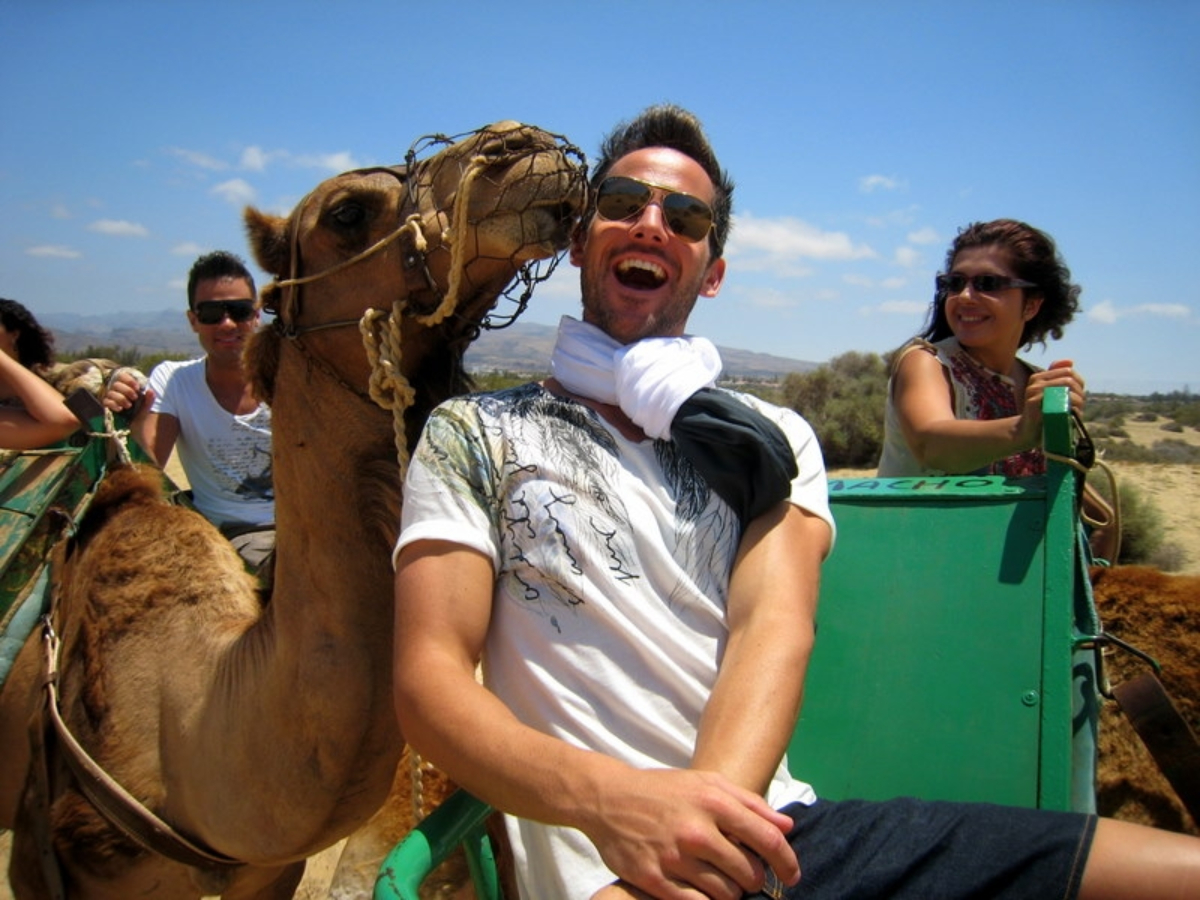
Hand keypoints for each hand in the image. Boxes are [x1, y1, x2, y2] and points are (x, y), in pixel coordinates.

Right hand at [102, 369, 150, 413]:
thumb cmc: (141, 411)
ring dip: (121, 399)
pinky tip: (120, 409)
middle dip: (127, 391)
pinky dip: (113, 405)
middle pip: (116, 384)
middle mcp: (117, 389)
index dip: (129, 380)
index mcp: (126, 385)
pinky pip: (106, 402)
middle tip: (135, 398)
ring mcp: (111, 396)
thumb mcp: (146, 405)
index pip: (122, 376)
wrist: (136, 425)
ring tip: (129, 406)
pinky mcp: (107, 405)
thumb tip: (150, 390)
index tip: (137, 388)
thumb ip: (149, 398)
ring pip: (111, 393)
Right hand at [584, 768, 797, 899]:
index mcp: (712, 802)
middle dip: (754, 879)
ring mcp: (673, 857)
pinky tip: (702, 891)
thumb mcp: (706, 783)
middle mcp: (695, 830)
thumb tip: (787, 827)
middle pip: (749, 873)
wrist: (608, 799)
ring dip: (732, 893)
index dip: (787, 862)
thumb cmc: (663, 791)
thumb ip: (749, 803)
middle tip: (745, 875)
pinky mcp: (653, 879)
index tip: (792, 875)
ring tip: (723, 882)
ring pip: (726, 894)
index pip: (767, 839)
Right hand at [1018, 359, 1084, 444]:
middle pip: (1069, 379)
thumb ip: (1060, 378)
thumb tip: (1070, 361)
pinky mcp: (1034, 403)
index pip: (1068, 371)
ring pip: (1066, 388)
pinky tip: (1071, 415)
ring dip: (1077, 401)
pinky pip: (1059, 401)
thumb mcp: (1051, 394)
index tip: (1079, 396)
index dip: (1079, 383)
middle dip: (1079, 393)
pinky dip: (1070, 408)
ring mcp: (1034, 391)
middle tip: (1080, 406)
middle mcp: (1035, 381)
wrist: (1026, 432)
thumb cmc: (1043, 414)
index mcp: (1039, 377)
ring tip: (1076, 411)